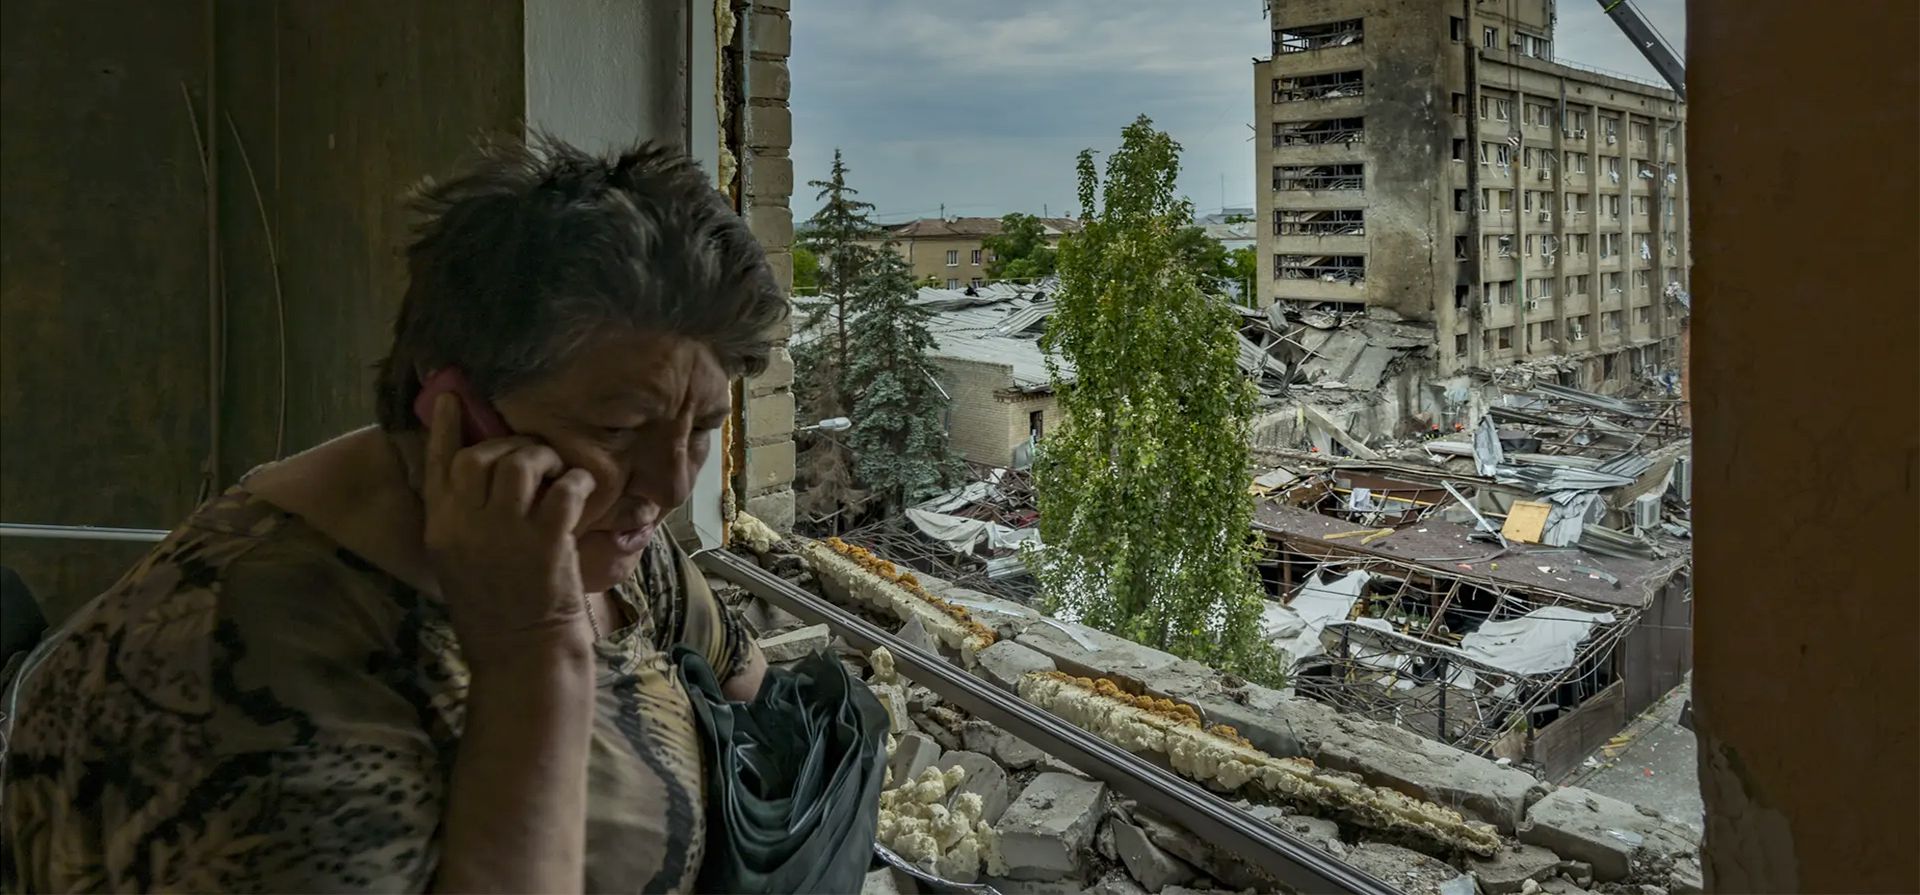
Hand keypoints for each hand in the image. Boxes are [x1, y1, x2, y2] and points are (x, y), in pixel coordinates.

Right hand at [421, 393, 598, 664]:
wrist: (521, 657)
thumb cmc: (497, 613)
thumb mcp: (461, 564)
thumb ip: (466, 521)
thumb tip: (485, 477)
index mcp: (440, 531)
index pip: (438, 466)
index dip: (446, 427)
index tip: (452, 396)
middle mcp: (466, 527)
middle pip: (478, 457)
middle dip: (508, 445)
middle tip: (533, 455)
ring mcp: (505, 533)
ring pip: (519, 464)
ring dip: (545, 458)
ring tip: (558, 473)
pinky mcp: (545, 542)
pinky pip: (563, 489)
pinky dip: (576, 483)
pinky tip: (580, 492)